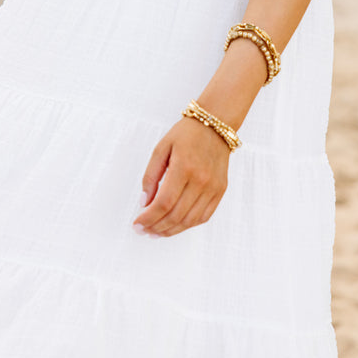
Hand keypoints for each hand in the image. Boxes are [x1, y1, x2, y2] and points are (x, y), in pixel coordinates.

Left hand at [133, 116, 230, 237]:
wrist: (215, 125)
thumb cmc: (186, 134)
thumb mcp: (161, 148)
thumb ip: (150, 176)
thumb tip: (144, 202)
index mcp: (184, 167)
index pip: (164, 203)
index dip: (148, 218)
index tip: (137, 224)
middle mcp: (201, 180)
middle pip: (176, 215)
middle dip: (156, 227)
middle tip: (144, 231)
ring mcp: (213, 187)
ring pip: (190, 220)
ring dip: (171, 230)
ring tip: (157, 232)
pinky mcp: (220, 190)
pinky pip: (204, 216)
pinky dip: (188, 225)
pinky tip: (175, 225)